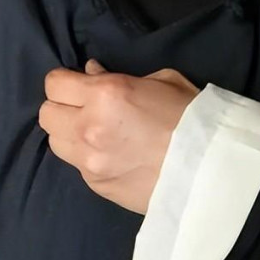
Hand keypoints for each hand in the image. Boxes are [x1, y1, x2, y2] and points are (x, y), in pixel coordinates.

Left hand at [38, 60, 198, 213]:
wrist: (213, 171)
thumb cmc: (191, 116)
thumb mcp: (160, 80)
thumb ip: (116, 75)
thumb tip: (90, 73)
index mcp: (105, 94)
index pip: (53, 83)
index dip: (64, 80)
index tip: (78, 82)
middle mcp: (88, 128)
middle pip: (46, 114)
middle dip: (62, 106)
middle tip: (84, 106)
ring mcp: (90, 162)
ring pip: (55, 143)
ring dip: (68, 133)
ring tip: (94, 132)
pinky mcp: (97, 186)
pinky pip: (77, 165)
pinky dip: (86, 157)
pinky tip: (111, 154)